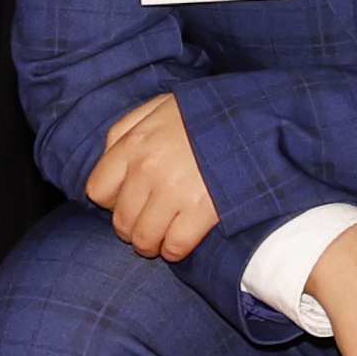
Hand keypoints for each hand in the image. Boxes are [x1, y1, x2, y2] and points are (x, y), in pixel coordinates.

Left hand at [83, 92, 219, 263]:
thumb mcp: (162, 105)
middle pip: (121, 221)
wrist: (259, 115)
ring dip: (151, 244)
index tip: (129, 200)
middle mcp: (148, 169)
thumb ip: (129, 126)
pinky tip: (181, 242)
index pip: (98, 190)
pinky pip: (175, 246)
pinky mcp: (203, 210)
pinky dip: (175, 250)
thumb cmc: (208, 112)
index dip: (112, 200)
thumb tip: (110, 153)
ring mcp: (175, 192)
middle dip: (133, 228)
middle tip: (148, 225)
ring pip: (144, 239)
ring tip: (161, 240)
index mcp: (135, 143)